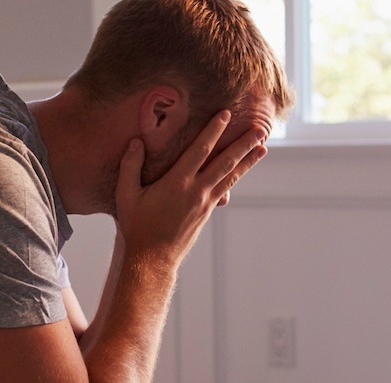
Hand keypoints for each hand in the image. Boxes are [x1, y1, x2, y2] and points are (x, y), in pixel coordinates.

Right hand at [115, 110, 267, 264]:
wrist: (152, 259)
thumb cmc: (137, 226)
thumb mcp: (126, 195)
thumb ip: (130, 166)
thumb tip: (135, 142)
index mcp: (177, 183)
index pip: (200, 150)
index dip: (214, 131)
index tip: (226, 115)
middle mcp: (196, 191)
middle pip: (226, 162)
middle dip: (244, 144)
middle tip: (261, 129)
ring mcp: (205, 202)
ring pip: (231, 176)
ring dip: (248, 160)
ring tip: (263, 147)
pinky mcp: (207, 211)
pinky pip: (225, 188)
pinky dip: (236, 176)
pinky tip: (242, 170)